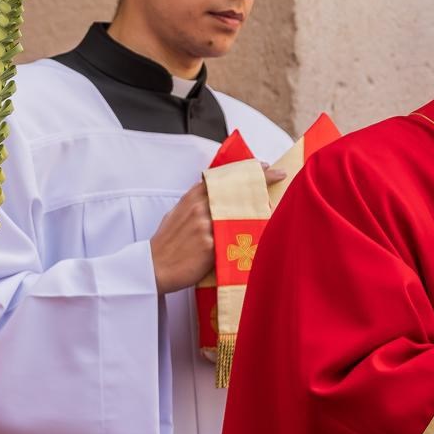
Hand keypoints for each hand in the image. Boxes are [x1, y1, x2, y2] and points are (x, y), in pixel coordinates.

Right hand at [151, 164, 289, 294]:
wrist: (154, 268)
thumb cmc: (166, 244)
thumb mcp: (176, 215)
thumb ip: (196, 204)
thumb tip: (214, 198)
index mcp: (191, 199)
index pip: (221, 177)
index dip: (244, 169)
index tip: (263, 165)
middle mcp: (199, 208)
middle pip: (236, 189)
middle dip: (260, 180)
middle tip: (279, 175)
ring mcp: (206, 225)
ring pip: (242, 212)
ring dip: (261, 209)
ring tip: (274, 208)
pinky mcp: (212, 245)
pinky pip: (238, 237)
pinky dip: (252, 234)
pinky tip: (265, 234)